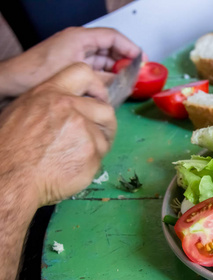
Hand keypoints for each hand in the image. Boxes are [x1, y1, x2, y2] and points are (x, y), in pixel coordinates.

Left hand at [0, 26, 140, 97]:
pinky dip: (105, 77)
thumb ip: (104, 77)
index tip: (142, 60)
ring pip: (104, 61)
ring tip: (127, 83)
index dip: (130, 48)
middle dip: (125, 61)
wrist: (13, 83)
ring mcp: (75, 54)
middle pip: (110, 49)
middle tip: (138, 74)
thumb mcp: (78, 73)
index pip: (113, 37)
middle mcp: (79, 44)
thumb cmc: (38, 73)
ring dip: (116, 71)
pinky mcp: (72, 66)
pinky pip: (95, 70)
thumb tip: (123, 81)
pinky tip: (112, 87)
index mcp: (80, 38)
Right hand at [0, 62, 115, 205]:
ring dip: (96, 147)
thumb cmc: (10, 149)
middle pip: (105, 109)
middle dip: (106, 124)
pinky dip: (90, 165)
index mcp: (51, 93)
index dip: (96, 87)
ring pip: (104, 137)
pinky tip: (72, 168)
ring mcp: (83, 130)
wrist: (8, 179)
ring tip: (75, 157)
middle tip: (100, 135)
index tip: (98, 99)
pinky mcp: (92, 152)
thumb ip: (51, 103)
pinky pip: (101, 157)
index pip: (83, 72)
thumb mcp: (24, 111)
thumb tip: (74, 104)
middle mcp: (69, 107)